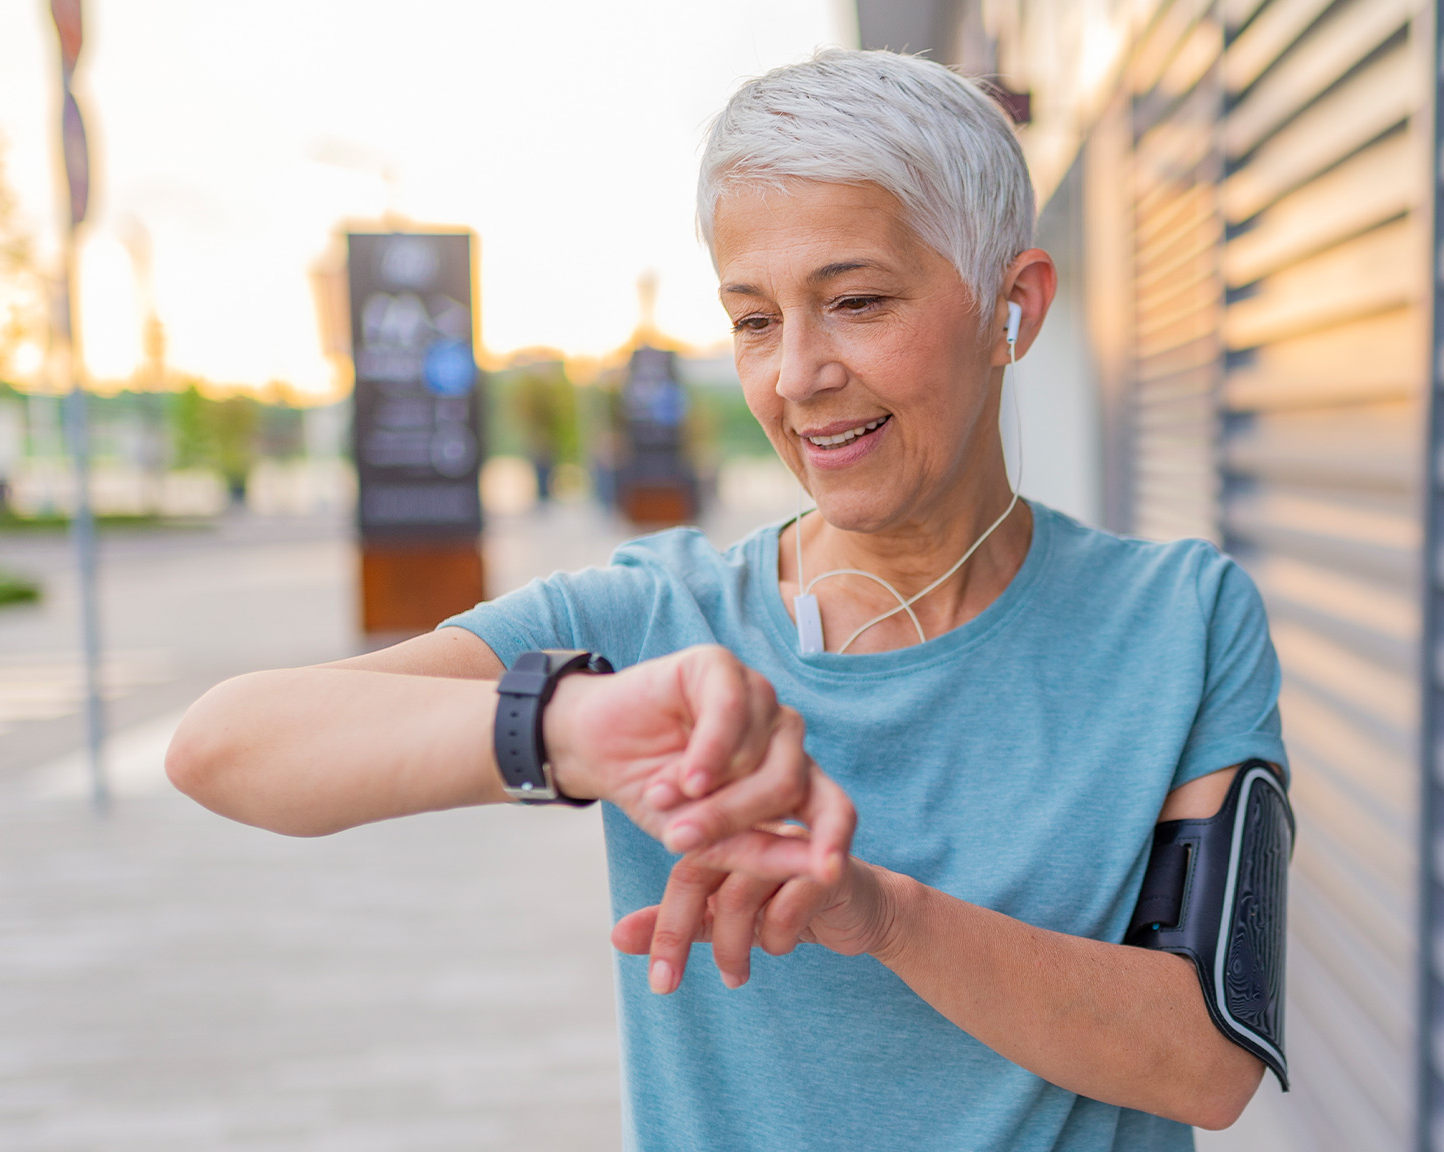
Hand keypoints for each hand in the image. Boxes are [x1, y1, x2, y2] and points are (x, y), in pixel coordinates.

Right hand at [542, 646, 853, 881]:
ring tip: (660, 798)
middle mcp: (782, 736)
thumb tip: (820, 870)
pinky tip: (682, 777)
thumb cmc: (657, 796)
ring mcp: (757, 697)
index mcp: (790, 779)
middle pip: (787, 783)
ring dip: (707, 790)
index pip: (834, 806)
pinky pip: (731, 711)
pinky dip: (707, 753)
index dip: (836, 837)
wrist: (596, 750)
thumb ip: (757, 852)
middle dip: (733, 819)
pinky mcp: (722, 667)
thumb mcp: (703, 839)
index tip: (829, 872)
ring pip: (758, 752)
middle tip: (679, 840)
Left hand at [610, 823, 897, 993]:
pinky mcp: (829, 865)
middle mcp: (756, 826)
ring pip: (741, 889)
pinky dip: (778, 935)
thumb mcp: (727, 917)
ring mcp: (793, 841)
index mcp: (727, 830)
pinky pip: (790, 903)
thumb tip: (616, 938)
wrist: (862, 908)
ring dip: (732, 944)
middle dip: (679, 932)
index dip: (662, 923)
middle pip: (702, 868)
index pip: (683, 867)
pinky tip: (780, 947)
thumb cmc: (787, 904)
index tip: (656, 979)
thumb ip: (679, 921)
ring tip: (735, 978)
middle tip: (667, 985)